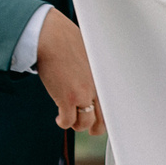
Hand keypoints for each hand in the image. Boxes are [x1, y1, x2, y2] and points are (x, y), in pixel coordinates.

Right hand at [34, 8, 103, 135]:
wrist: (51, 37)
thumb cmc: (66, 39)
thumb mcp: (90, 54)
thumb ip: (94, 69)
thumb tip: (91, 77)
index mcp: (105, 77)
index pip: (114, 104)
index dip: (107, 113)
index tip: (100, 116)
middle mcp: (98, 88)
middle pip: (103, 120)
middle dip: (94, 127)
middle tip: (87, 125)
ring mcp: (83, 94)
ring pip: (84, 124)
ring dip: (76, 124)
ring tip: (69, 118)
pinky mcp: (67, 99)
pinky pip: (68, 121)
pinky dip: (63, 122)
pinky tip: (59, 118)